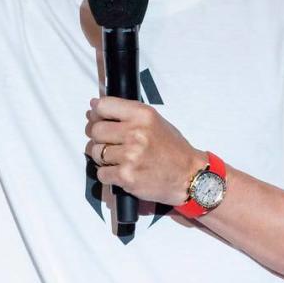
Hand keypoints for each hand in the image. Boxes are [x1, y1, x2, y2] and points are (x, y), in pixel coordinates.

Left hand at [84, 96, 206, 205]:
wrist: (188, 175)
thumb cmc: (172, 149)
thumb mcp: (154, 120)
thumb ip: (126, 112)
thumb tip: (94, 106)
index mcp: (142, 115)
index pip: (103, 106)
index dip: (97, 113)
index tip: (98, 119)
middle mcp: (135, 133)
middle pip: (95, 130)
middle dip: (98, 137)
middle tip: (109, 142)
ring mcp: (130, 155)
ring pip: (95, 152)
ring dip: (102, 157)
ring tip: (119, 158)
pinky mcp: (126, 176)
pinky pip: (101, 173)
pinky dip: (107, 174)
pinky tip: (121, 170)